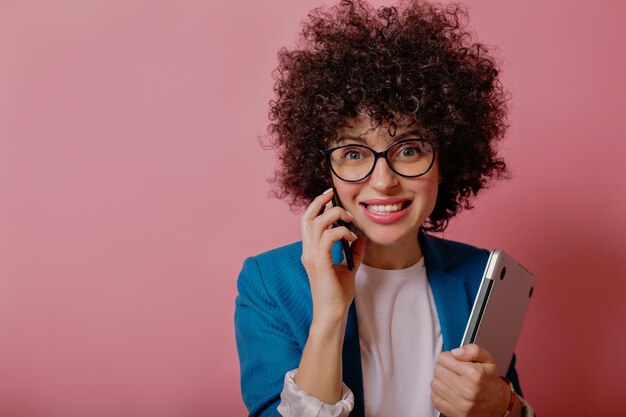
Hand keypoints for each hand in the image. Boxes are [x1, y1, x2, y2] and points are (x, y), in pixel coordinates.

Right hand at [300, 188, 365, 323]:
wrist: (332, 314)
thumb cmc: (337, 295)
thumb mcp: (348, 268)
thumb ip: (353, 252)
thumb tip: (361, 236)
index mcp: (311, 251)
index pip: (308, 222)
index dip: (317, 206)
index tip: (330, 198)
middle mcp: (308, 251)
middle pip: (306, 217)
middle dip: (320, 202)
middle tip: (333, 195)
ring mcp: (312, 256)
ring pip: (317, 223)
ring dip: (334, 216)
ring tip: (349, 220)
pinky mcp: (320, 262)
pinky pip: (328, 237)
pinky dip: (341, 232)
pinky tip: (352, 238)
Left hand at [431, 344, 514, 416]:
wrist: (499, 404)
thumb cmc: (490, 381)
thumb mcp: (487, 360)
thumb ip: (473, 350)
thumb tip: (456, 352)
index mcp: (474, 374)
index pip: (443, 358)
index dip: (448, 358)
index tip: (454, 361)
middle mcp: (467, 389)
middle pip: (438, 370)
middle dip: (444, 368)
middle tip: (454, 372)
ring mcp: (461, 403)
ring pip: (435, 384)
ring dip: (441, 381)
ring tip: (452, 382)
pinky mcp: (455, 413)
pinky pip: (435, 399)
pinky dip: (439, 394)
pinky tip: (449, 392)